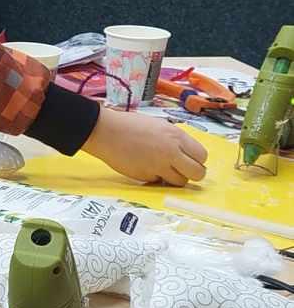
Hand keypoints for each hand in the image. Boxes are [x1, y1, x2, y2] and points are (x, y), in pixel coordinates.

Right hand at [84, 107, 206, 185]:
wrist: (107, 132)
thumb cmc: (130, 125)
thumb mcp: (160, 126)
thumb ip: (174, 140)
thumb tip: (185, 153)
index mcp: (176, 136)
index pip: (202, 156)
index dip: (197, 160)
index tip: (189, 160)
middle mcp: (172, 152)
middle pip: (197, 173)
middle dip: (192, 174)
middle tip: (182, 170)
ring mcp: (159, 166)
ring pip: (180, 182)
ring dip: (175, 178)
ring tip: (163, 170)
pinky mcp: (146, 176)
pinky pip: (159, 182)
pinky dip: (156, 178)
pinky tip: (146, 167)